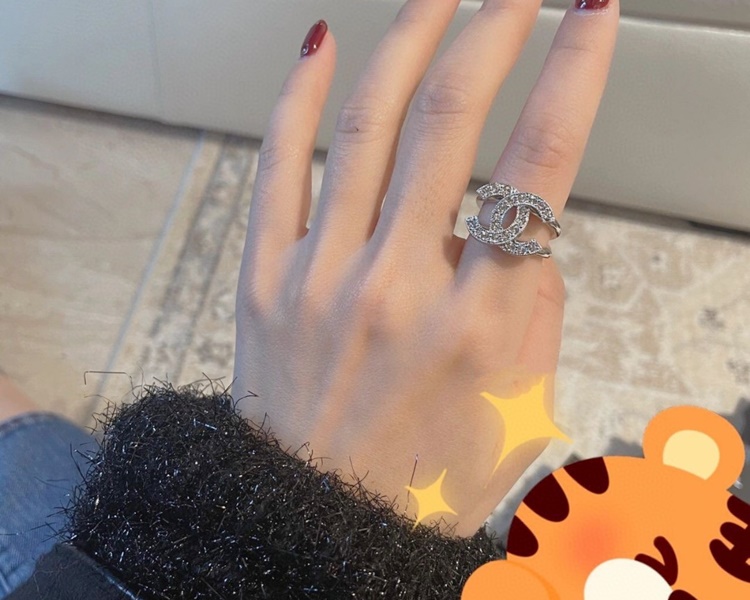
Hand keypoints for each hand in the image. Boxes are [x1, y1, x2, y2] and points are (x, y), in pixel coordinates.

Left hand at [234, 0, 618, 535]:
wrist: (315, 523)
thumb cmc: (422, 476)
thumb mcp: (521, 406)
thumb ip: (535, 308)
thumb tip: (524, 231)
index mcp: (478, 323)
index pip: (540, 167)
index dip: (575, 74)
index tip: (594, 17)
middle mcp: (398, 287)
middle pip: (453, 122)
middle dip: (494, 30)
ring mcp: (321, 277)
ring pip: (367, 127)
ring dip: (410, 42)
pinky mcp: (264, 279)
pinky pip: (277, 169)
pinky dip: (296, 100)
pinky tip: (321, 47)